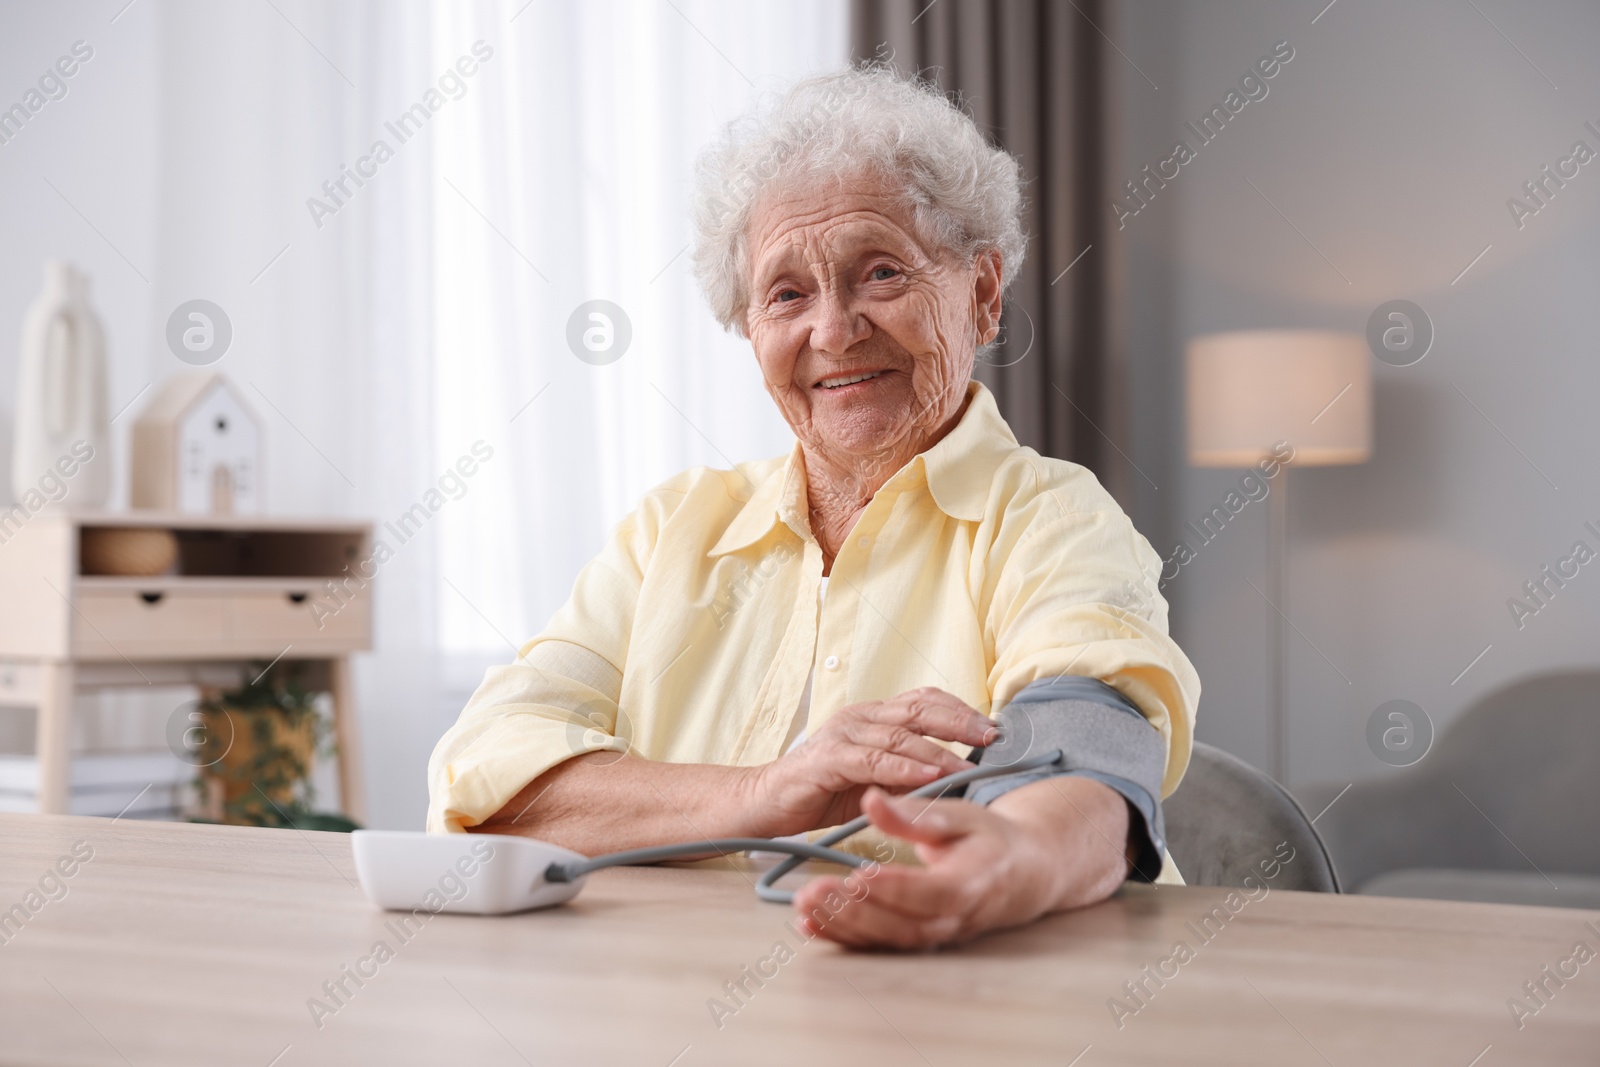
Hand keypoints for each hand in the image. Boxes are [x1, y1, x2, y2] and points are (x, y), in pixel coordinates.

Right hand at [745, 687, 996, 837]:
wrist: (764, 803)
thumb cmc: (820, 792)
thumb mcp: (874, 781)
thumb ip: (908, 772)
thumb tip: (957, 774)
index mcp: (872, 716)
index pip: (924, 700)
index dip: (960, 709)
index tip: (993, 728)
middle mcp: (859, 717)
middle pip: (919, 708)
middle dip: (961, 721)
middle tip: (992, 737)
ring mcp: (842, 734)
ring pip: (901, 735)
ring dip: (940, 750)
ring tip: (971, 764)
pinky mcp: (827, 759)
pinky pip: (873, 760)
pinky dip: (904, 767)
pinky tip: (929, 775)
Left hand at [790, 776, 1132, 949]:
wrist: (1021, 873)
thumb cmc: (989, 839)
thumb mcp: (958, 815)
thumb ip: (913, 813)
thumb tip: (871, 799)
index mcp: (971, 884)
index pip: (933, 893)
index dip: (895, 888)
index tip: (859, 874)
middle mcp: (955, 920)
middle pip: (905, 927)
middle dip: (856, 912)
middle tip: (816, 892)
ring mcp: (937, 936)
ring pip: (889, 942)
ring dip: (844, 927)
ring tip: (806, 907)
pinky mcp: (919, 940)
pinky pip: (880, 946)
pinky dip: (844, 938)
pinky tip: (812, 924)